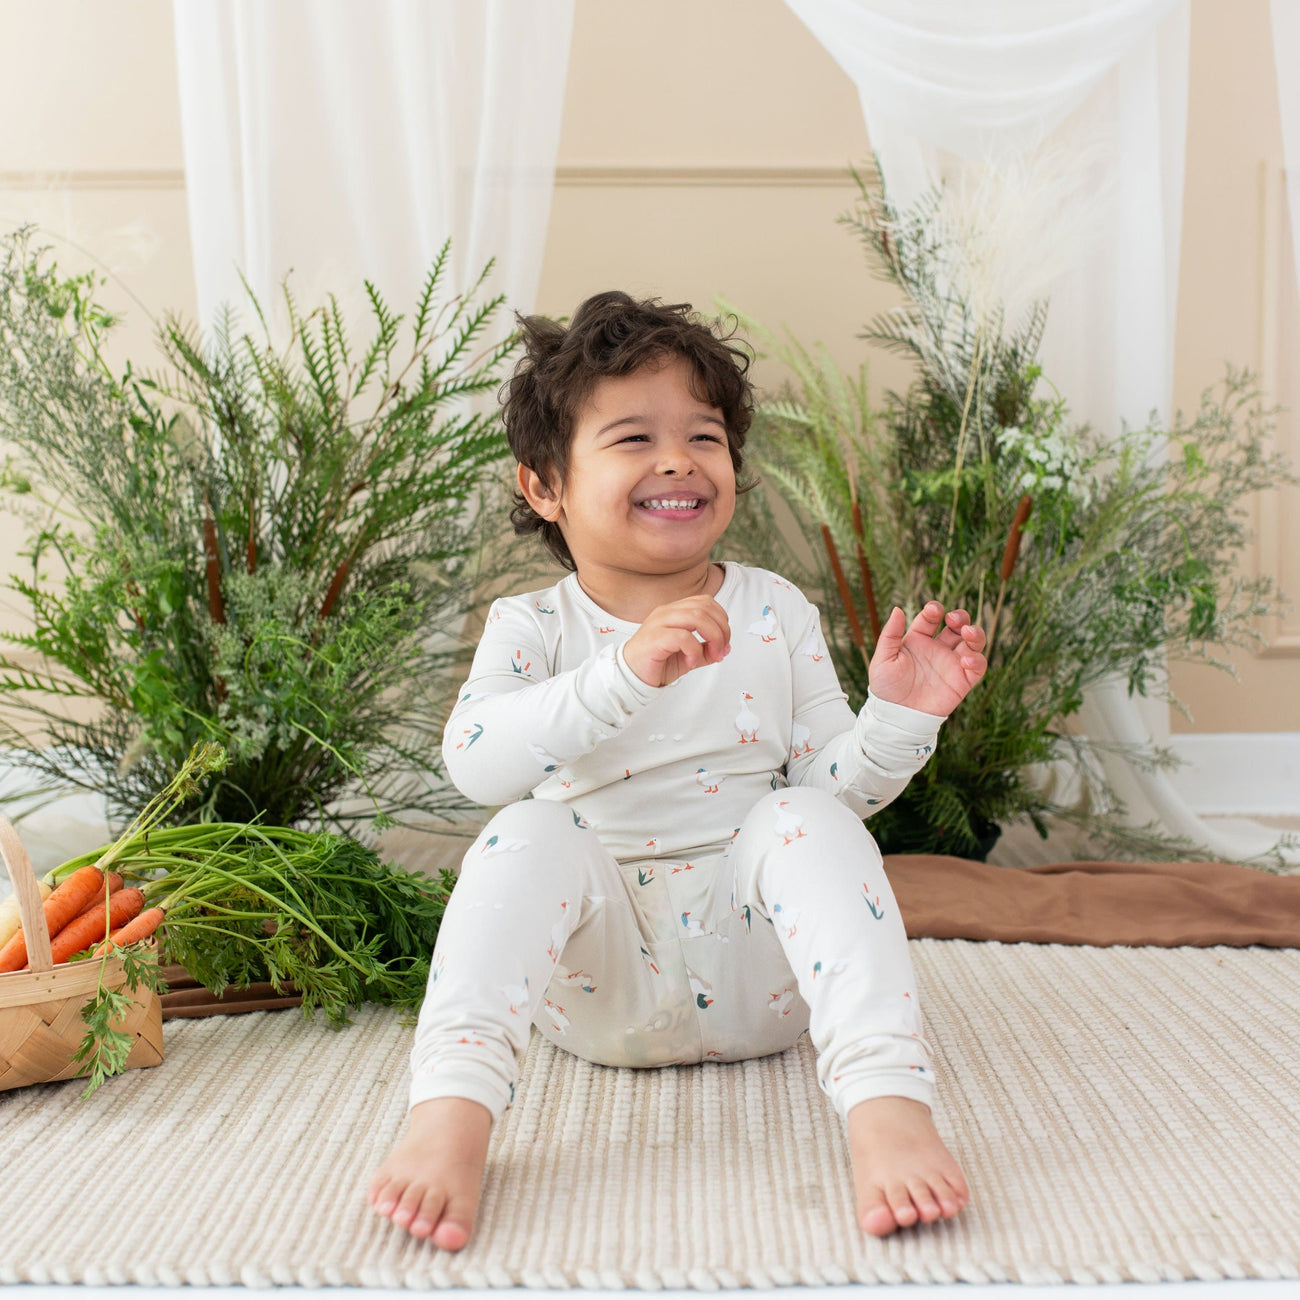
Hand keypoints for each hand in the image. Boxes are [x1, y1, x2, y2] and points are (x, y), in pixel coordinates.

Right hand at [622, 596, 730, 687]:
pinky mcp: (654, 637)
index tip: (724, 642)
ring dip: (712, 637)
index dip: (721, 620)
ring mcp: (659, 622)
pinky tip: (691, 661)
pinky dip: (694, 650)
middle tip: (721, 650)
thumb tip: (726, 647)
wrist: (632, 675)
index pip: (706, 602)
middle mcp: (667, 612)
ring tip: (712, 655)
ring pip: (696, 616)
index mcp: (675, 611)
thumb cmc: (656, 662)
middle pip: (705, 607)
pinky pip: (682, 636)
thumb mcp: (690, 655)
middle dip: (721, 630)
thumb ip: (707, 649)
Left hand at [868, 601, 986, 716]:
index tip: (933, 610)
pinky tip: (966, 659)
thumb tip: (897, 609)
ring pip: (972, 642)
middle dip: (960, 617)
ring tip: (968, 632)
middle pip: (957, 625)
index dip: (934, 610)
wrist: (896, 716)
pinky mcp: (962, 681)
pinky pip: (978, 666)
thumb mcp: (883, 659)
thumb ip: (890, 634)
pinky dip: (978, 659)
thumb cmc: (886, 688)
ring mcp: (951, 663)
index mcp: (918, 639)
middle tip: (954, 619)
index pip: (931, 618)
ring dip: (975, 633)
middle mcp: (937, 648)